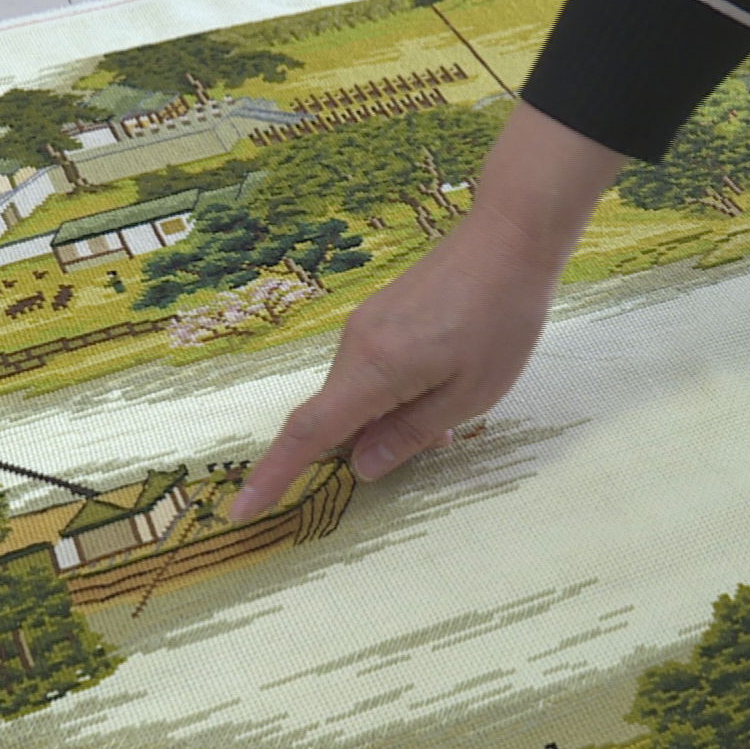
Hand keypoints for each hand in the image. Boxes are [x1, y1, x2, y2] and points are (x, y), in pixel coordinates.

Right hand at [231, 104, 626, 520]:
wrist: (508, 238)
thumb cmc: (501, 319)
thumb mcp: (470, 394)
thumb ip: (411, 434)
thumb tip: (361, 468)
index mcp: (375, 369)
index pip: (308, 433)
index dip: (273, 475)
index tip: (241, 509)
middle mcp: (356, 345)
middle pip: (336, 417)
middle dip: (369, 444)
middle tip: (437, 440)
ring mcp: (364, 326)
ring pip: (355, 394)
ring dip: (388, 416)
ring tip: (451, 406)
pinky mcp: (377, 315)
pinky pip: (369, 369)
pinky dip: (392, 392)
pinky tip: (441, 381)